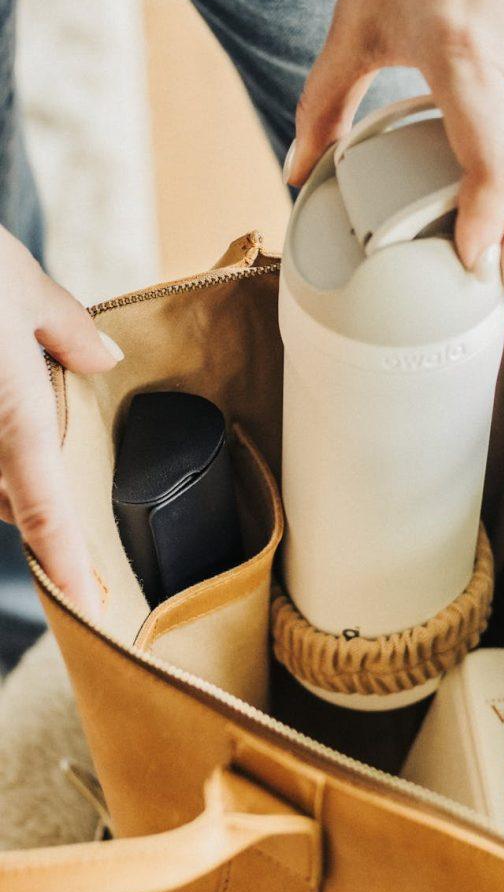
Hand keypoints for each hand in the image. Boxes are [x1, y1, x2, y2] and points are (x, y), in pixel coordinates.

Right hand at [0, 227, 122, 614]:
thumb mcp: (24, 286)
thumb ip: (68, 332)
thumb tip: (105, 357)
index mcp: (13, 415)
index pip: (46, 509)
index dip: (67, 564)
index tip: (89, 605)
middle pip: (6, 497)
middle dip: (34, 503)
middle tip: (73, 506)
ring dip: (7, 472)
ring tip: (21, 419)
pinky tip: (1, 392)